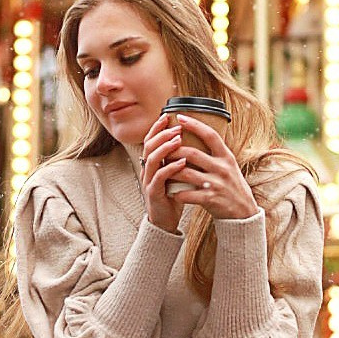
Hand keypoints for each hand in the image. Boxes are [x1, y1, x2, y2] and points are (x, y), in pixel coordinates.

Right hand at [141, 113, 187, 231]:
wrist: (165, 221)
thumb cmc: (172, 196)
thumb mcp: (173, 175)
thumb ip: (176, 159)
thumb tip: (191, 141)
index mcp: (151, 164)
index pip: (150, 140)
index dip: (157, 128)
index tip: (167, 116)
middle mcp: (147, 170)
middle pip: (148, 146)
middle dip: (162, 134)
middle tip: (176, 127)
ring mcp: (148, 181)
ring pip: (152, 159)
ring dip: (165, 148)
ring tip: (178, 140)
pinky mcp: (153, 193)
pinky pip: (159, 178)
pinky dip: (170, 168)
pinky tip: (181, 162)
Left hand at [170, 113, 257, 220]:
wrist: (243, 211)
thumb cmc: (232, 186)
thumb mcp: (229, 166)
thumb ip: (215, 154)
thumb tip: (199, 135)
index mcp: (226, 157)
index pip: (210, 135)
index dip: (194, 125)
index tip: (180, 117)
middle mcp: (222, 168)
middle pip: (193, 153)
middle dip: (174, 150)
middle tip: (163, 149)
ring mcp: (216, 184)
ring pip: (186, 173)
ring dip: (171, 171)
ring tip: (161, 169)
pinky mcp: (210, 199)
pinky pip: (187, 194)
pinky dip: (176, 192)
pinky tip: (170, 190)